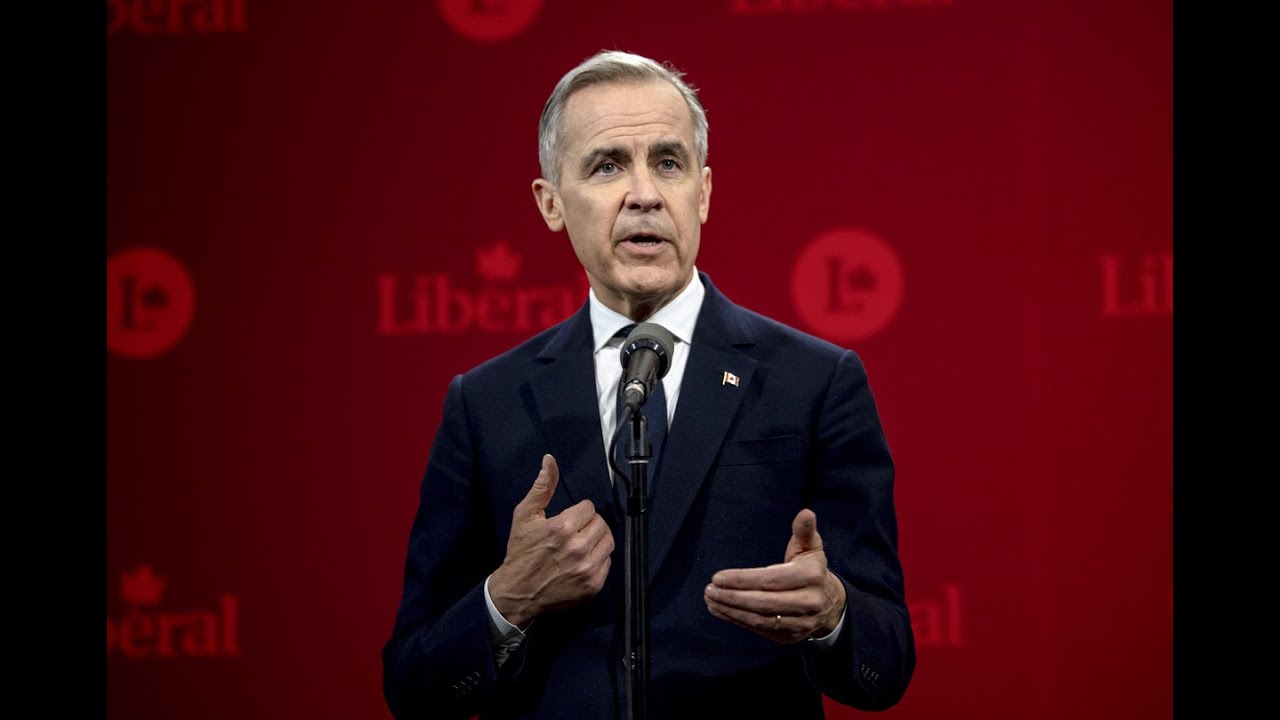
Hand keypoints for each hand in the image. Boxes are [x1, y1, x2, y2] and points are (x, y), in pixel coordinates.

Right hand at [488, 455, 614, 627]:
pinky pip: (608, 562)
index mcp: (562, 528)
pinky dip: (598, 559)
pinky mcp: (593, 584)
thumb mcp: (525, 515)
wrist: (518, 591)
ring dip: (596, 539)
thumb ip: (542, 486)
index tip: (567, 520)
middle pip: (601, 523)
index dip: (578, 512)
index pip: (589, 508)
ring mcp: (587, 568)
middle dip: (588, 524)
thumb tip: (550, 460)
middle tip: (574, 532)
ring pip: (608, 541)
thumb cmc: (521, 552)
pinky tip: (582, 560)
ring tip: (580, 544)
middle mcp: (578, 548)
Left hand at [704, 508, 846, 643]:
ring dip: (731, 611)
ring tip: (711, 600)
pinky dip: (738, 621)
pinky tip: (721, 610)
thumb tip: (806, 513)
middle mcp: (808, 602)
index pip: (771, 580)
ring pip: (760, 620)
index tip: (718, 577)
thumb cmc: (812, 570)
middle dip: (733, 597)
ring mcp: (800, 623)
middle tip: (709, 590)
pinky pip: (760, 630)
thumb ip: (804, 531)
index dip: (743, 580)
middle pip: (764, 603)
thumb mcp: (811, 548)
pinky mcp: (791, 637)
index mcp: (811, 576)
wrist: (831, 605)